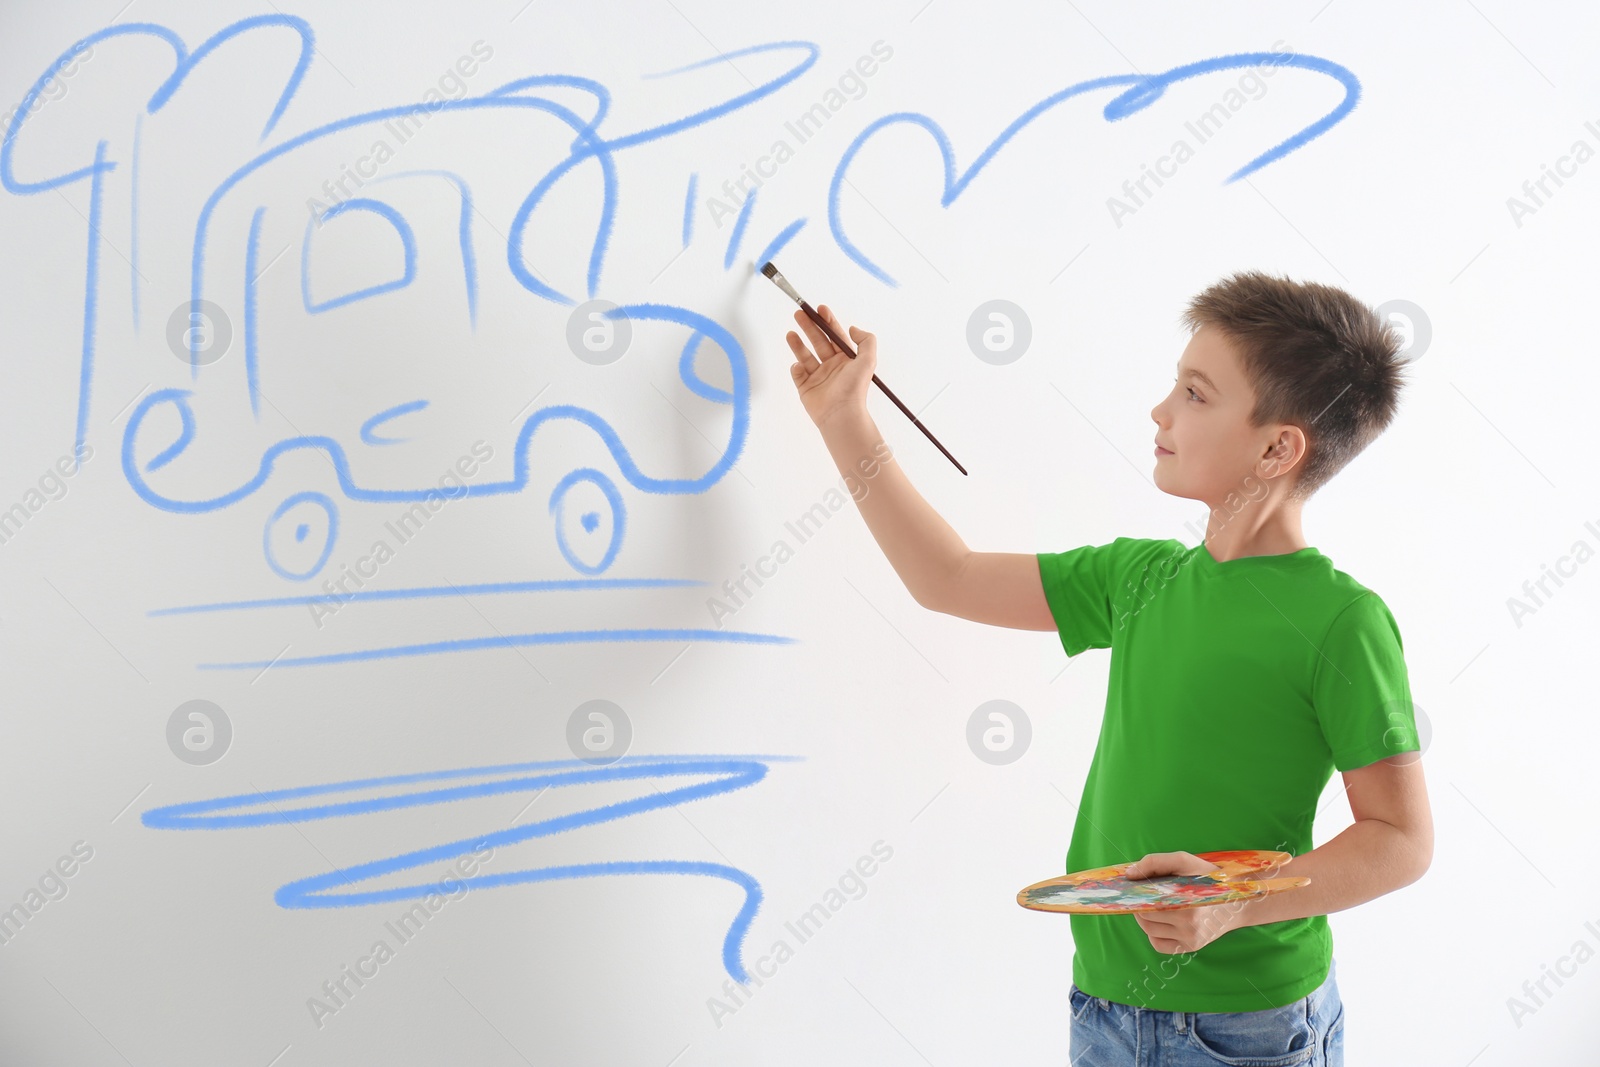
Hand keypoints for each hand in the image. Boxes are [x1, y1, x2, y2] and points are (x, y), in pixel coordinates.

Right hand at [785, 304, 875, 428]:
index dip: (828, 321)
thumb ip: (866, 340)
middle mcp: (832, 366)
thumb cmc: (854, 388)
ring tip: (791, 333)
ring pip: (805, 356)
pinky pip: (798, 374)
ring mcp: (818, 377)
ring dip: (798, 343)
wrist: (841, 414)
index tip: (820, 309)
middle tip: (799, 314)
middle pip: (818, 342)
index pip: (835, 336)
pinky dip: (796, 368)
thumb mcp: (868, 360)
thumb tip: (853, 328)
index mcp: (845, 360)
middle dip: (809, 327)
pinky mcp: (806, 388)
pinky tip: (798, 365)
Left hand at [1123, 851, 1245, 954]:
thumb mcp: (1185, 861)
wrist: (1239, 901)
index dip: (1136, 893)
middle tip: (1146, 894)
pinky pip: (1159, 945)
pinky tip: (1163, 921)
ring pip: (1149, 931)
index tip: (1134, 886)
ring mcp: (1190, 939)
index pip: (1146, 901)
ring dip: (1145, 918)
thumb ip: (1155, 862)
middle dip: (1140, 904)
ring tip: (1155, 905)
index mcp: (1188, 901)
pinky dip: (1154, 934)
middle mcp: (1190, 924)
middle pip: (1145, 916)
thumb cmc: (1209, 877)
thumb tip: (1130, 874)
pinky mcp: (1190, 947)